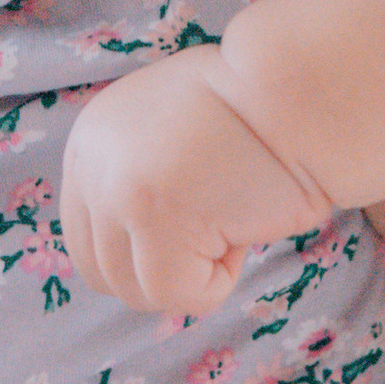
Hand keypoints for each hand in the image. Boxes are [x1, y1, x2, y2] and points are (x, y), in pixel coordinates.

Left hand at [58, 46, 331, 315]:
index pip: (86, 242)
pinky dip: (221, 278)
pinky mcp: (153, 218)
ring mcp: (117, 191)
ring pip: (140, 292)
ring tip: (231, 211)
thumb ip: (140, 176)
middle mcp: (91, 166)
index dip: (145, 252)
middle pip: (104, 274)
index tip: (196, 219)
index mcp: (89, 144)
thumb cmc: (256, 110)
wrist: (298, 88)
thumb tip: (143, 247)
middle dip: (165, 269)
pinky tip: (241, 225)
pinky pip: (182, 295)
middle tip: (217, 220)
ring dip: (197, 270)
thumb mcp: (170, 131)